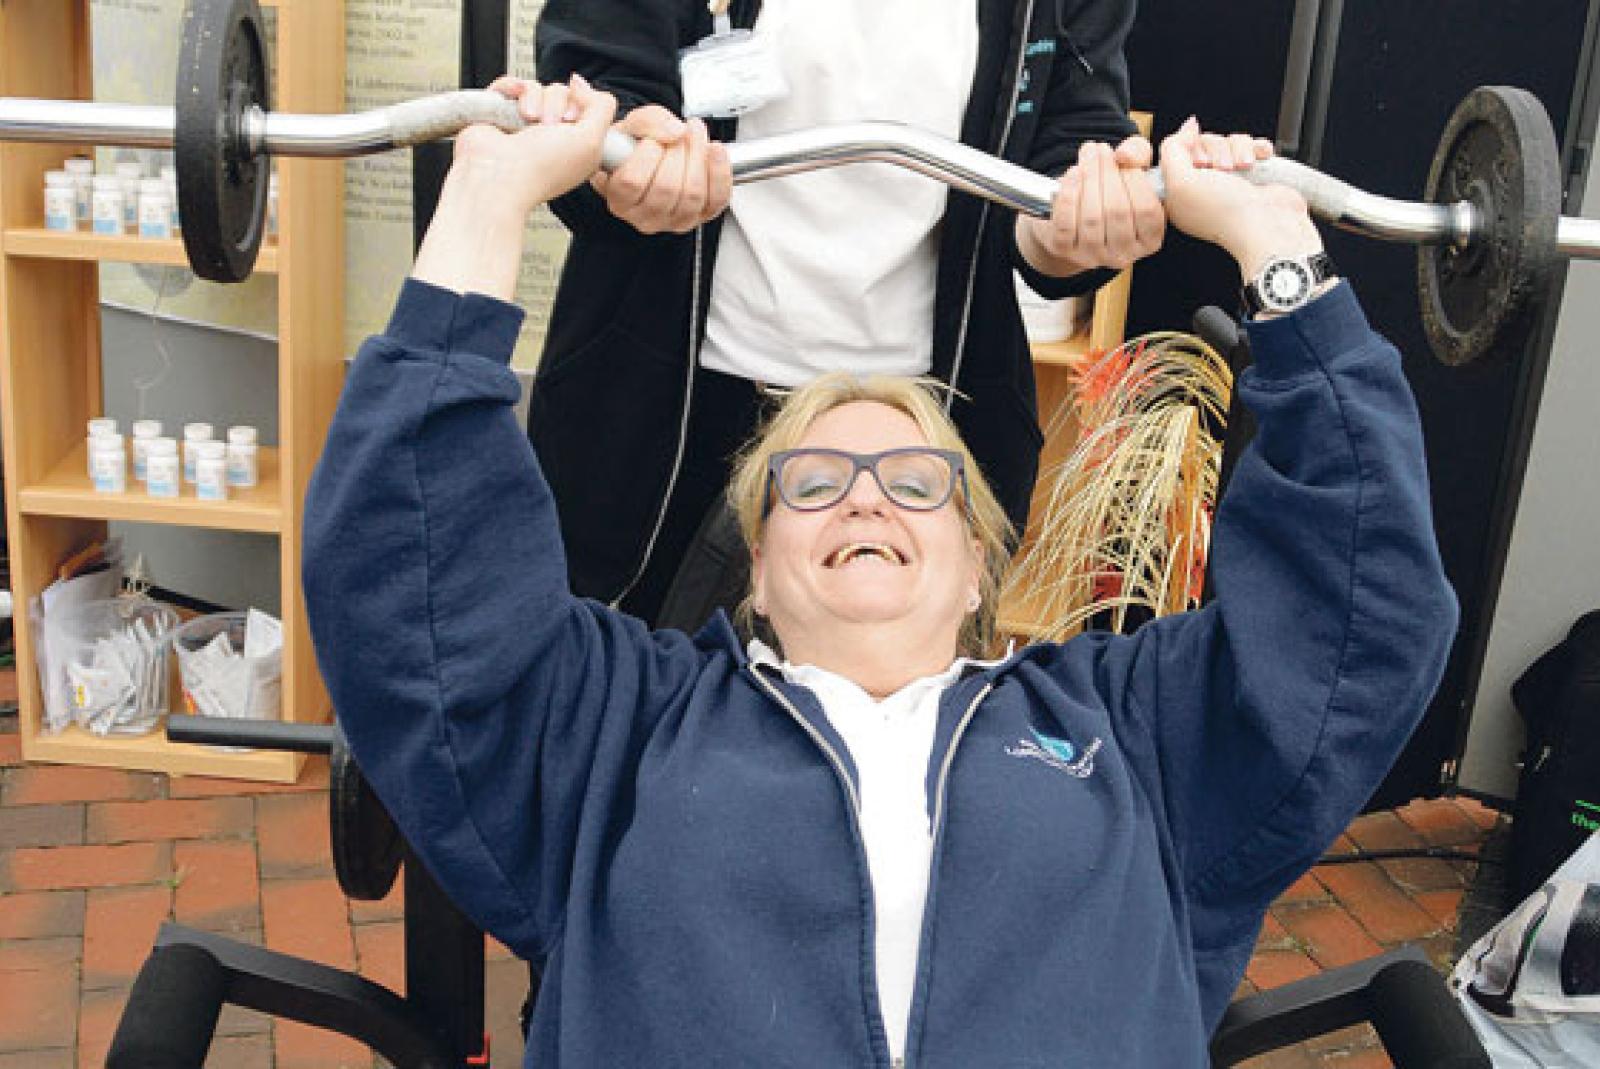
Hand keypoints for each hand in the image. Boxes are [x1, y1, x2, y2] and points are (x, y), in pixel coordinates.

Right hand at [412, 76, 615, 297]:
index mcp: (575, 145)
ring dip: (536, 101)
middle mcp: (550, 134)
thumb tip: (585, 86)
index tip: (575, 125)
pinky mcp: (497, 115)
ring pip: (539, 86)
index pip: (589, 107)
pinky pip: (508, 84)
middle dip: (560, 106)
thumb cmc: (536, 175)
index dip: (585, 108)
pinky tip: (512, 109)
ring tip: (529, 123)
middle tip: (550, 129)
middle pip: (566, 92)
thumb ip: (601, 110)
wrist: (495, 180)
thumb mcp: (589, 144)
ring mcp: (523, 124)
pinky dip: (510, 90)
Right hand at [591, 105, 732, 233]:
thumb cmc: (637, 147)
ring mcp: (674, 221)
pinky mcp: (701, 216)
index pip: (632, 181)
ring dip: (698, 156)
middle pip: (666, 188)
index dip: (647, 153)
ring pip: (692, 195)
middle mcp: (645, 217)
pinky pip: (717, 200)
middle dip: (677, 150)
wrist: (655, 155)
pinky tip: (715, 150)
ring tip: (695, 133)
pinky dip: (720, 171)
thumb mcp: (632, 125)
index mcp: (619, 199)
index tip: (652, 137)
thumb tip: (675, 131)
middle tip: (680, 130)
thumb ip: (648, 121)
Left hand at [1015, 135, 1164, 275]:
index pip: (1147, 211)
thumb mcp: (1133, 170)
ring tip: (1087, 155)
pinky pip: (1066, 225)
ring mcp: (1093, 257)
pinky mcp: (1065, 252)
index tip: (1122, 157)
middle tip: (1099, 149)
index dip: (1135, 180)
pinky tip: (1073, 175)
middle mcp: (1123, 255)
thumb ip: (1138, 154)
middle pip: (1117, 212)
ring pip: (1091, 218)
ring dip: (1088, 179)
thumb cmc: (1111, 192)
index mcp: (1149, 240)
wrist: (1072, 215)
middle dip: (1107, 174)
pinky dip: (1068, 196)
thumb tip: (1125, 154)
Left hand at [1158, 118, 1321, 276]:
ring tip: (1244, 168)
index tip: (1199, 163)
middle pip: (1204, 143)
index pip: (1177, 154)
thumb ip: (1171, 150)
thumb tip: (1186, 129)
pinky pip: (1251, 146)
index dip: (1189, 150)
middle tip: (1224, 170)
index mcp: (1180, 194)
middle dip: (1217, 150)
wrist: (1269, 224)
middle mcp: (1204, 187)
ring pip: (1228, 142)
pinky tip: (1259, 159)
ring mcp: (1230, 181)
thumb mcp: (1181, 182)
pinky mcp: (1254, 175)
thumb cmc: (1225, 213)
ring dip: (1238, 149)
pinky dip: (1256, 149)